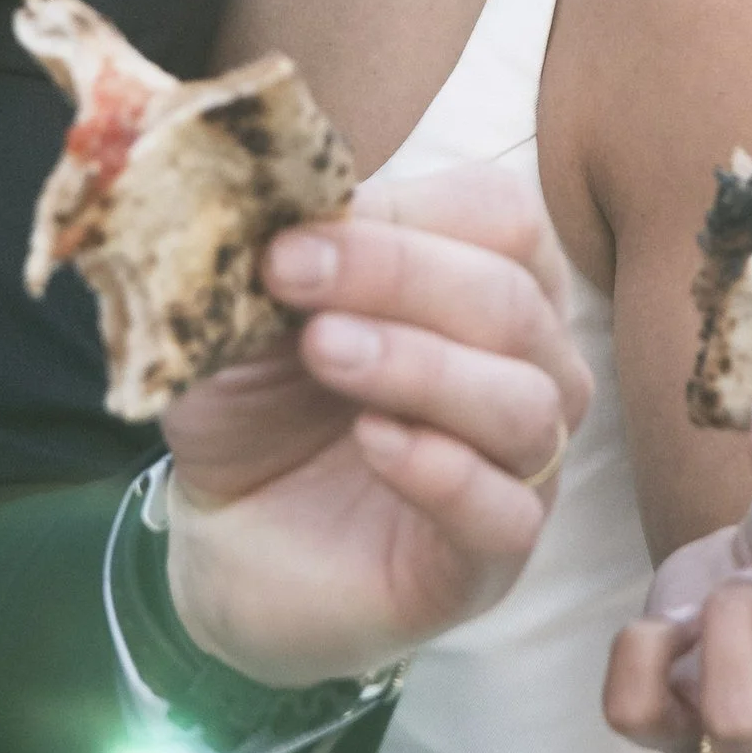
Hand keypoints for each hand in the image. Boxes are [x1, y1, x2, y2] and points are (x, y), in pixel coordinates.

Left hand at [160, 161, 590, 688]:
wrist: (224, 532)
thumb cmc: (261, 400)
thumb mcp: (250, 311)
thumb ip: (277, 251)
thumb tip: (275, 190)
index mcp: (487, 279)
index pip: (501, 218)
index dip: (404, 215)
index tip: (291, 232)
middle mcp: (527, 367)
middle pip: (514, 301)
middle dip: (398, 274)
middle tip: (291, 272)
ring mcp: (519, 468)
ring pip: (524, 403)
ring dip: (419, 365)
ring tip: (323, 351)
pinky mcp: (486, 562)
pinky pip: (505, 514)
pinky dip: (441, 471)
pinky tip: (371, 441)